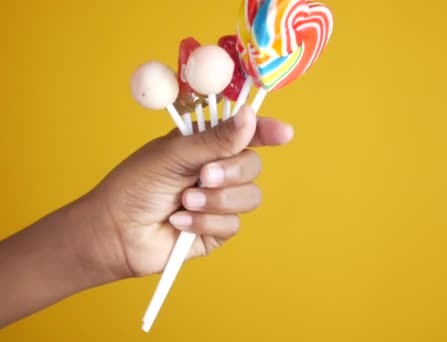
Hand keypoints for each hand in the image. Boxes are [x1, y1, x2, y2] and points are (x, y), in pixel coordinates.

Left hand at [86, 106, 292, 278]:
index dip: (266, 131)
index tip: (283, 133)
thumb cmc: (135, 186)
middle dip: (230, 172)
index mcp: (206, 144)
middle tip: (203, 176)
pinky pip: (233, 225)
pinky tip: (179, 223)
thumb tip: (249, 117)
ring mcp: (219, 201)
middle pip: (253, 165)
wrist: (115, 233)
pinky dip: (204, 224)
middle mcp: (217, 170)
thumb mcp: (173, 154)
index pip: (245, 132)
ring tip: (184, 202)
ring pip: (249, 197)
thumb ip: (214, 139)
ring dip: (215, 201)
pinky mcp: (217, 230)